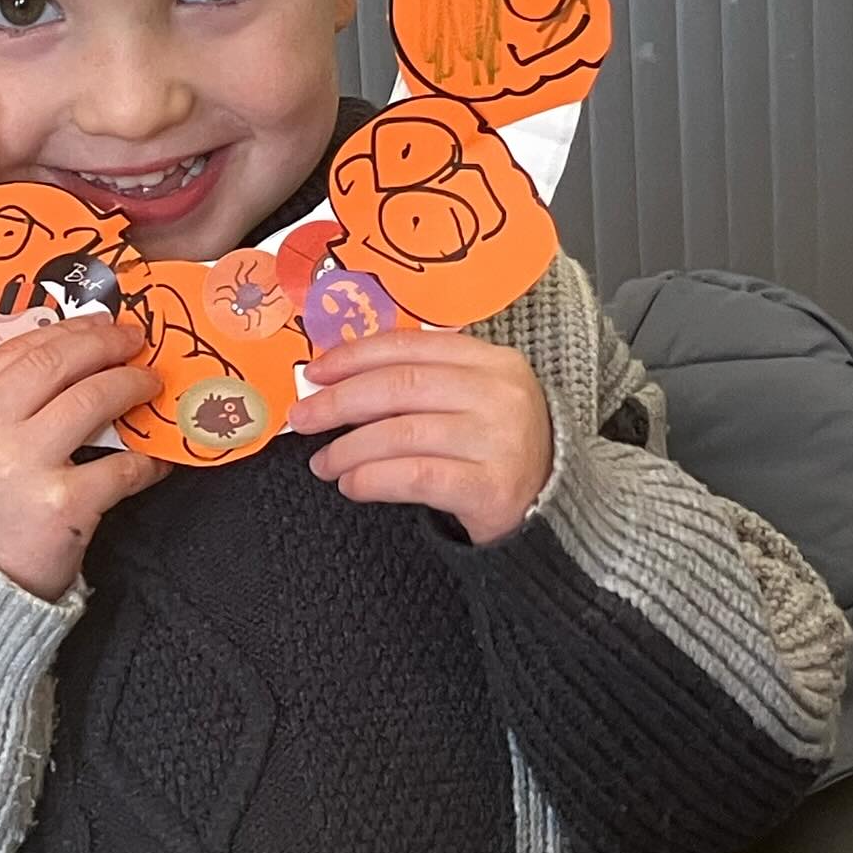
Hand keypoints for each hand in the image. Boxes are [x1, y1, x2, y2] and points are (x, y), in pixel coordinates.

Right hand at [0, 314, 167, 601]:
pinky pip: (120, 465)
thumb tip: (70, 355)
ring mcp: (21, 468)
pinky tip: (158, 455)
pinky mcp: (61, 506)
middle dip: (103, 344)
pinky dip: (147, 457)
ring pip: (91, 400)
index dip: (66, 330)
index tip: (98, 323)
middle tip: (134, 340)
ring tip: (148, 384)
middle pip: (55, 364)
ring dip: (130, 385)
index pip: (16, 351)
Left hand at [287, 330, 552, 544]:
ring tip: (324, 462)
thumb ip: (420, 381)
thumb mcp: (471, 399)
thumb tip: (337, 379)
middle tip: (302, 418)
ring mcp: (499, 440)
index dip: (354, 356)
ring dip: (349, 448)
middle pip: (400, 386)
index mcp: (491, 361)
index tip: (315, 373)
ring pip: (401, 433)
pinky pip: (415, 476)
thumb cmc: (495, 448)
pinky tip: (352, 485)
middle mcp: (499, 394)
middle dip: (339, 401)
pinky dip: (373, 479)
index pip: (410, 346)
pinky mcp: (491, 487)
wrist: (550, 506)